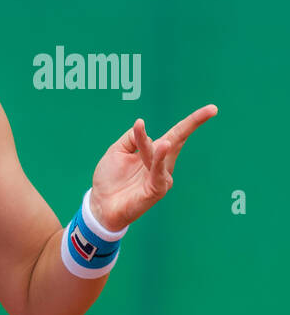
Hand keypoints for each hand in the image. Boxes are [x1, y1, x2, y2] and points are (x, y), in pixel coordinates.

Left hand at [89, 105, 217, 230]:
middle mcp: (162, 163)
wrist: (100, 205)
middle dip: (193, 124)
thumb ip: (131, 138)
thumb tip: (142, 127)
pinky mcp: (157, 190)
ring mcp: (161, 177)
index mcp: (154, 152)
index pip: (175, 133)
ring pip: (160, 155)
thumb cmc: (109, 179)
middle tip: (212, 109)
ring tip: (162, 143)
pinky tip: (161, 148)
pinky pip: (159, 173)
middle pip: (177, 139)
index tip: (212, 109)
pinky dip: (159, 160)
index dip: (191, 121)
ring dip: (159, 148)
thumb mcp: (116, 152)